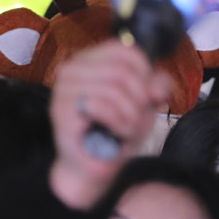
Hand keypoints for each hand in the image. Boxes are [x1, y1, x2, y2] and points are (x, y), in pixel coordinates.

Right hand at [48, 40, 168, 208]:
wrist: (91, 167)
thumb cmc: (113, 132)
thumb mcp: (142, 104)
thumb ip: (155, 87)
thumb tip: (158, 87)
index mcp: (88, 60)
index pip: (126, 51)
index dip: (145, 74)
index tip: (146, 97)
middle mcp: (71, 69)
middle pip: (123, 71)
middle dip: (140, 99)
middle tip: (137, 119)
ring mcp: (63, 89)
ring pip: (115, 89)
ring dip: (131, 115)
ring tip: (128, 129)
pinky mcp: (61, 111)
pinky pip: (102, 107)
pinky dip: (119, 123)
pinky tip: (117, 133)